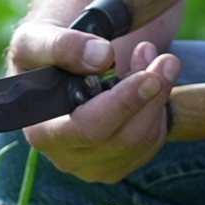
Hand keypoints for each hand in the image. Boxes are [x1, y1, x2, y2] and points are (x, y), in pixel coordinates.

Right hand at [12, 26, 180, 183]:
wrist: (60, 65)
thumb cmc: (45, 54)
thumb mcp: (38, 39)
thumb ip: (62, 45)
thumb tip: (101, 58)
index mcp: (40, 131)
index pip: (87, 129)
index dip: (122, 104)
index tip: (147, 75)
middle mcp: (63, 156)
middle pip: (122, 139)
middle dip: (150, 97)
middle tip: (166, 60)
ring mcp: (90, 165)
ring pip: (141, 141)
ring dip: (159, 97)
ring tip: (159, 60)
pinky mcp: (114, 164)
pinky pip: (150, 144)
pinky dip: (159, 110)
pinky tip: (152, 82)